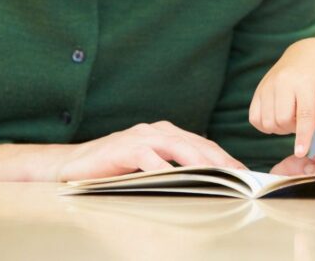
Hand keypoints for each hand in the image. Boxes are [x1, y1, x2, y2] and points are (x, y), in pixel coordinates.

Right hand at [54, 121, 244, 181]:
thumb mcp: (147, 167)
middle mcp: (156, 131)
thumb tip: (204, 183)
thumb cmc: (112, 169)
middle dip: (220, 159)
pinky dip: (163, 167)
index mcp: (165, 133)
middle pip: (196, 143)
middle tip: (239, 175)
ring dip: (199, 161)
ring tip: (218, 174)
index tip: (244, 173)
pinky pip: (147, 157)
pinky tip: (175, 177)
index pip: (202, 144)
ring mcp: (139, 137)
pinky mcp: (122, 148)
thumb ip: (171, 168)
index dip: (224, 157)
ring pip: (177, 146)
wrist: (70, 164)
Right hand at [250, 38, 314, 157]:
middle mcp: (284, 81)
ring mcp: (268, 84)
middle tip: (301, 120)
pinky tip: (277, 117)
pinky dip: (265, 125)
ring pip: (268, 122)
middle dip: (293, 129)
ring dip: (280, 128)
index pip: (304, 114)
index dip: (302, 137)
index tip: (300, 153)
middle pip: (283, 120)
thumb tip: (302, 133)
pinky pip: (254, 118)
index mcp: (306, 82)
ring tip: (291, 116)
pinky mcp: (258, 89)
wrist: (307, 53)